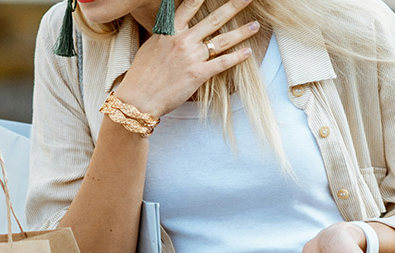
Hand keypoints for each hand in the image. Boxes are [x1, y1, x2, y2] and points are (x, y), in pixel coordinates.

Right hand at [115, 0, 259, 118]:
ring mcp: (191, 57)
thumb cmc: (141, 75)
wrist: (138, 100)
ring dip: (241, 32)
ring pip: (221, 40)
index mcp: (170, 31)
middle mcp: (182, 40)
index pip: (190, 4)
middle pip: (213, 19)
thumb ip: (165, 34)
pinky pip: (221, 63)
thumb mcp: (151, 47)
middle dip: (233, 6)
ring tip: (256, 25)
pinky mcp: (197, 75)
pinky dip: (236, 58)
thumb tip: (171, 28)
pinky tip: (247, 52)